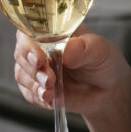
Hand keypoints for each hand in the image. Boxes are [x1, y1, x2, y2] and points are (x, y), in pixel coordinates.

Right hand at [12, 26, 130, 117]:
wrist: (108, 89)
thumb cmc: (104, 62)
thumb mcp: (100, 51)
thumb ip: (84, 49)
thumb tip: (68, 49)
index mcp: (54, 31)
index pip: (30, 30)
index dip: (29, 44)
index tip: (39, 58)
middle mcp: (41, 48)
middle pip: (22, 53)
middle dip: (32, 68)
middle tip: (49, 79)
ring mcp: (38, 68)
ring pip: (22, 74)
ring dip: (34, 85)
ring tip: (51, 92)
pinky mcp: (38, 87)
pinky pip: (28, 93)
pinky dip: (37, 98)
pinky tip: (50, 100)